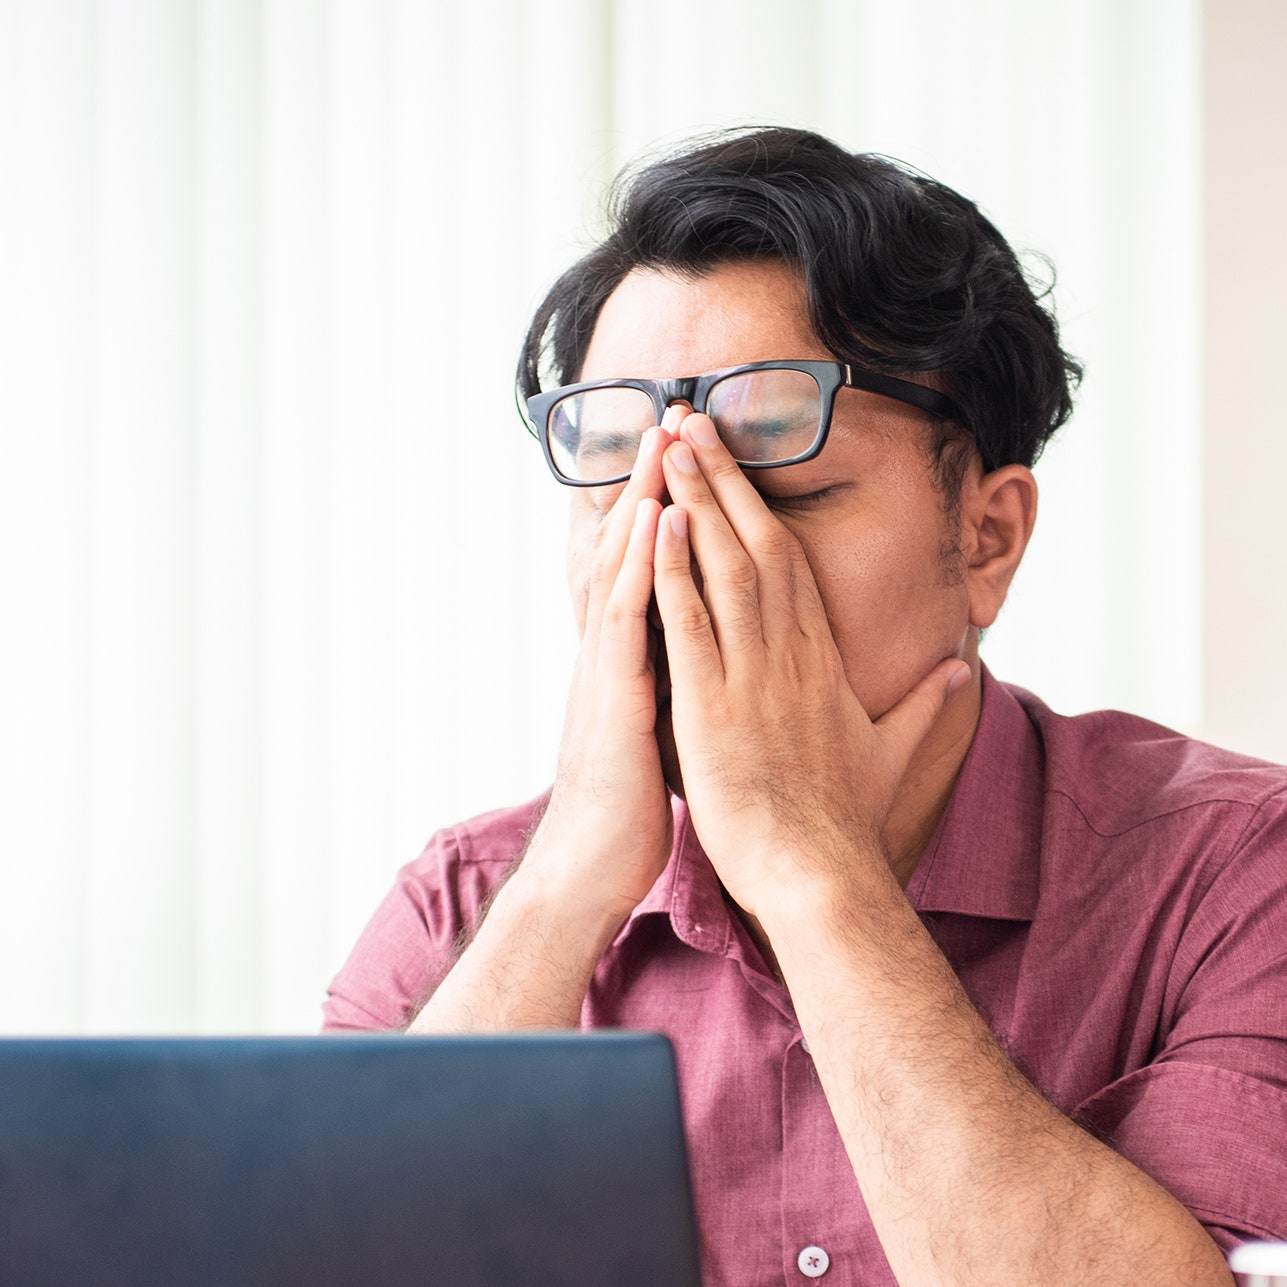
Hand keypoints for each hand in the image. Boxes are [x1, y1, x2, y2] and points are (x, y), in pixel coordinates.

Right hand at [520, 425, 676, 937]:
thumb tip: (696, 671)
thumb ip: (670, 694)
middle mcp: (614, 654)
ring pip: (624, 569)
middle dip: (652, 485)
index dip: (669, 513)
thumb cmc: (630, 812)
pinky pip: (626, 619)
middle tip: (672, 417)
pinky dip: (637, 565)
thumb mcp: (659, 738)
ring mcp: (608, 670)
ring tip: (661, 442)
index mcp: (633, 662)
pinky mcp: (613, 696)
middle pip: (631, 553)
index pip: (650, 571)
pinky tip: (654, 520)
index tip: (692, 460)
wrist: (591, 869)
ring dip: (642, 502)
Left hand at [651, 415, 967, 921]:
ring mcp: (752, 679)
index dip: (761, 506)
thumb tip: (961, 671)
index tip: (737, 460)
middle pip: (758, 546)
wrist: (822, 876)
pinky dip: (672, 571)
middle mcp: (790, 658)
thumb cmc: (849, 825)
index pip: (792, 565)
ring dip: (695, 502)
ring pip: (723, 569)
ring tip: (669, 443)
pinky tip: (655, 523)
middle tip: (692, 417)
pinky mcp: (713, 708)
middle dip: (725, 478)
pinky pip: (690, 625)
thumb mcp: (893, 754)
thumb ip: (923, 707)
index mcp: (822, 663)